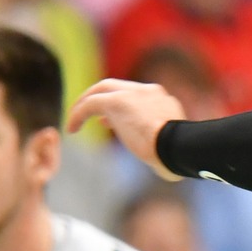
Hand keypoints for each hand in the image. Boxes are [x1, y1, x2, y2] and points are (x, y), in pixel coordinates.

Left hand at [67, 79, 186, 180]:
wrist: (179, 147)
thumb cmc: (180, 155)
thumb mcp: (171, 145)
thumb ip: (162, 143)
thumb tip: (162, 163)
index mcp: (162, 100)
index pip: (135, 96)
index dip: (120, 106)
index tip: (108, 123)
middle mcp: (148, 91)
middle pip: (115, 86)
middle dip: (99, 98)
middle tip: (87, 112)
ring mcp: (133, 93)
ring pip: (102, 90)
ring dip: (86, 104)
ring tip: (75, 120)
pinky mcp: (117, 101)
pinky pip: (90, 104)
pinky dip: (78, 115)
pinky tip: (71, 129)